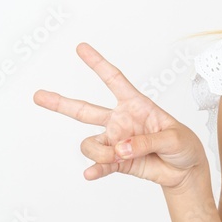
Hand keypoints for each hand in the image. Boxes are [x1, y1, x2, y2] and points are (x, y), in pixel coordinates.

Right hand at [33, 42, 206, 190]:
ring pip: (91, 144)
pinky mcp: (117, 162)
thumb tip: (120, 148)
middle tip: (37, 96)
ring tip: (120, 157)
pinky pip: (99, 165)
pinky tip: (90, 174)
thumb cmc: (183, 145)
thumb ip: (147, 141)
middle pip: (84, 109)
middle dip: (60, 103)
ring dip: (101, 153)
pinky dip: (94, 169)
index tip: (81, 47)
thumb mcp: (173, 138)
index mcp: (136, 105)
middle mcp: (120, 121)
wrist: (184, 171)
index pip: (113, 80)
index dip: (98, 64)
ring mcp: (115, 141)